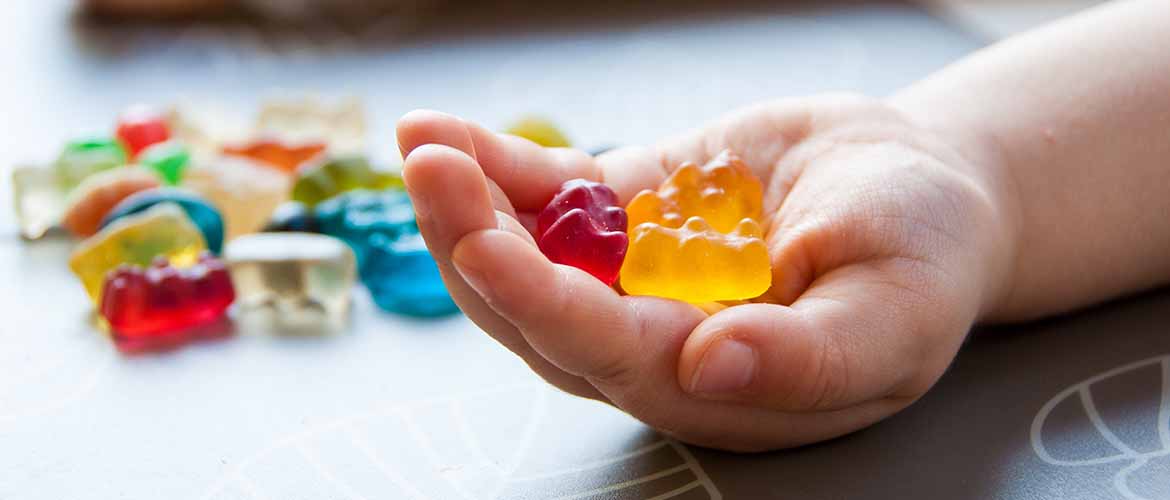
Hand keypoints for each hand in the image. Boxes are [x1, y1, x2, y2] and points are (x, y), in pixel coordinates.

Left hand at [396, 94, 1013, 450]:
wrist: (919, 186)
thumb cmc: (924, 256)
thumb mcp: (895, 308)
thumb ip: (812, 356)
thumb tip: (709, 371)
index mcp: (708, 381)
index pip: (605, 353)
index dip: (541, 306)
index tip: (484, 250)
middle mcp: (649, 338)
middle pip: (537, 311)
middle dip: (476, 246)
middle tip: (434, 174)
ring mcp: (627, 274)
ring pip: (525, 256)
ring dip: (467, 206)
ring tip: (425, 146)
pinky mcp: (621, 215)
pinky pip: (546, 196)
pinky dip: (495, 164)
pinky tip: (444, 132)